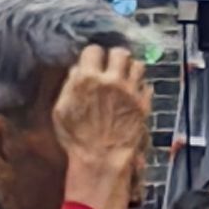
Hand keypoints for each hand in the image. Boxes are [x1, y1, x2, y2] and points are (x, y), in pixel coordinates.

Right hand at [50, 44, 153, 208]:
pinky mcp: (144, 104)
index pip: (93, 50)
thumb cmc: (77, 137)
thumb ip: (70, 85)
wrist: (101, 159)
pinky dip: (141, 86)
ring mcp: (130, 91)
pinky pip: (147, 85)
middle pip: (119, 52)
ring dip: (130, 68)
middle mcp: (111, 80)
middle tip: (112, 66)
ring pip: (137, 64)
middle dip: (114, 57)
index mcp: (88, 79)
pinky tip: (133, 93)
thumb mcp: (61, 109)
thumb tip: (78, 70)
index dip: (92, 56)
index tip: (93, 62)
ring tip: (125, 76)